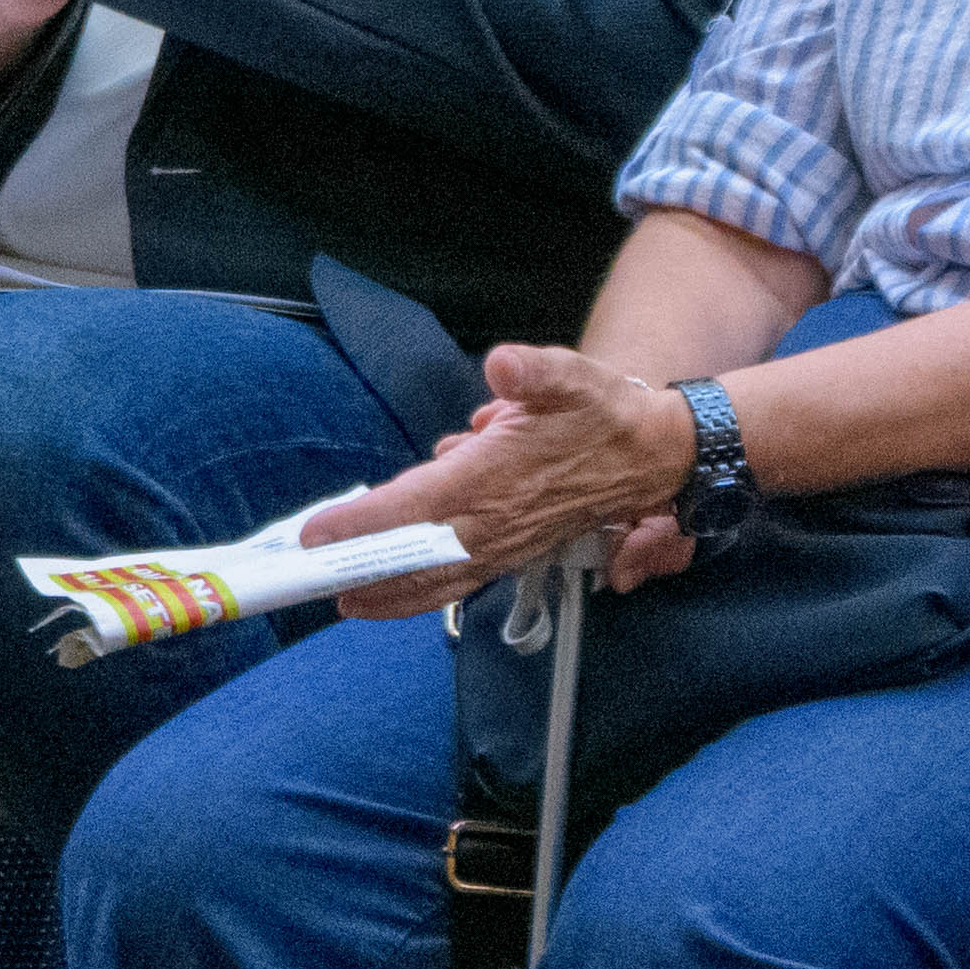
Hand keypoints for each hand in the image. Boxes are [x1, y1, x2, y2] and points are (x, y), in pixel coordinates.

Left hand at [311, 346, 705, 611]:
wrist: (654, 454)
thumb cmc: (603, 413)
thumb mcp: (570, 376)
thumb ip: (534, 371)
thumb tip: (503, 366)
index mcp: (496, 477)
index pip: (416, 505)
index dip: (365, 521)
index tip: (318, 534)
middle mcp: (497, 519)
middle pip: (419, 555)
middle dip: (367, 571)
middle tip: (315, 583)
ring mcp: (508, 541)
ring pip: (442, 578)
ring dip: (395, 593)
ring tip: (351, 603)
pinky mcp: (518, 548)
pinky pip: (464, 579)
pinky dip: (429, 592)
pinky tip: (404, 594)